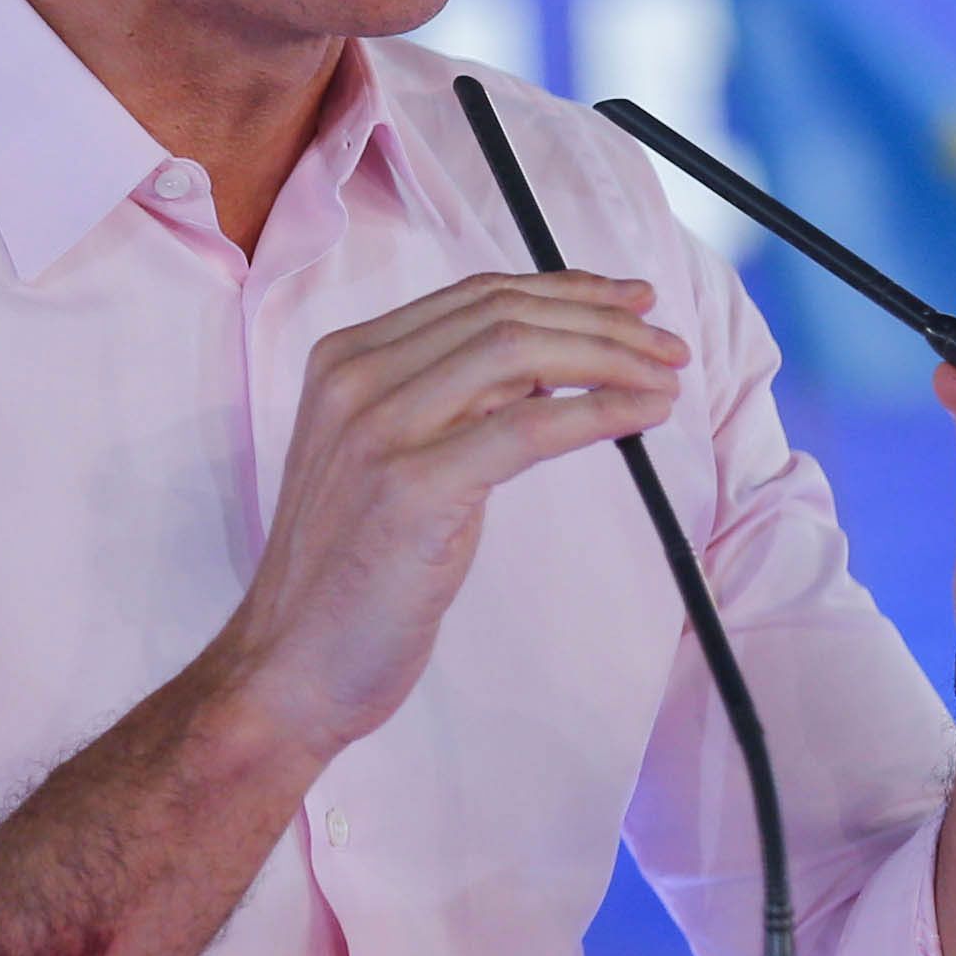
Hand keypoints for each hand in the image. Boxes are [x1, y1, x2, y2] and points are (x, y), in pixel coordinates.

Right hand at [216, 270, 686, 759]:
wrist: (288, 665)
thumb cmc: (350, 574)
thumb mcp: (389, 460)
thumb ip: (448, 403)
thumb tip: (542, 366)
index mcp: (345, 360)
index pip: (476, 295)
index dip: (566, 290)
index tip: (629, 304)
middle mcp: (355, 379)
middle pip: (504, 313)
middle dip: (602, 320)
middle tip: (667, 345)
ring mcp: (378, 430)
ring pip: (519, 353)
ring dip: (611, 357)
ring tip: (666, 377)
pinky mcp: (412, 489)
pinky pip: (527, 426)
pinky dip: (598, 411)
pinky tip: (641, 414)